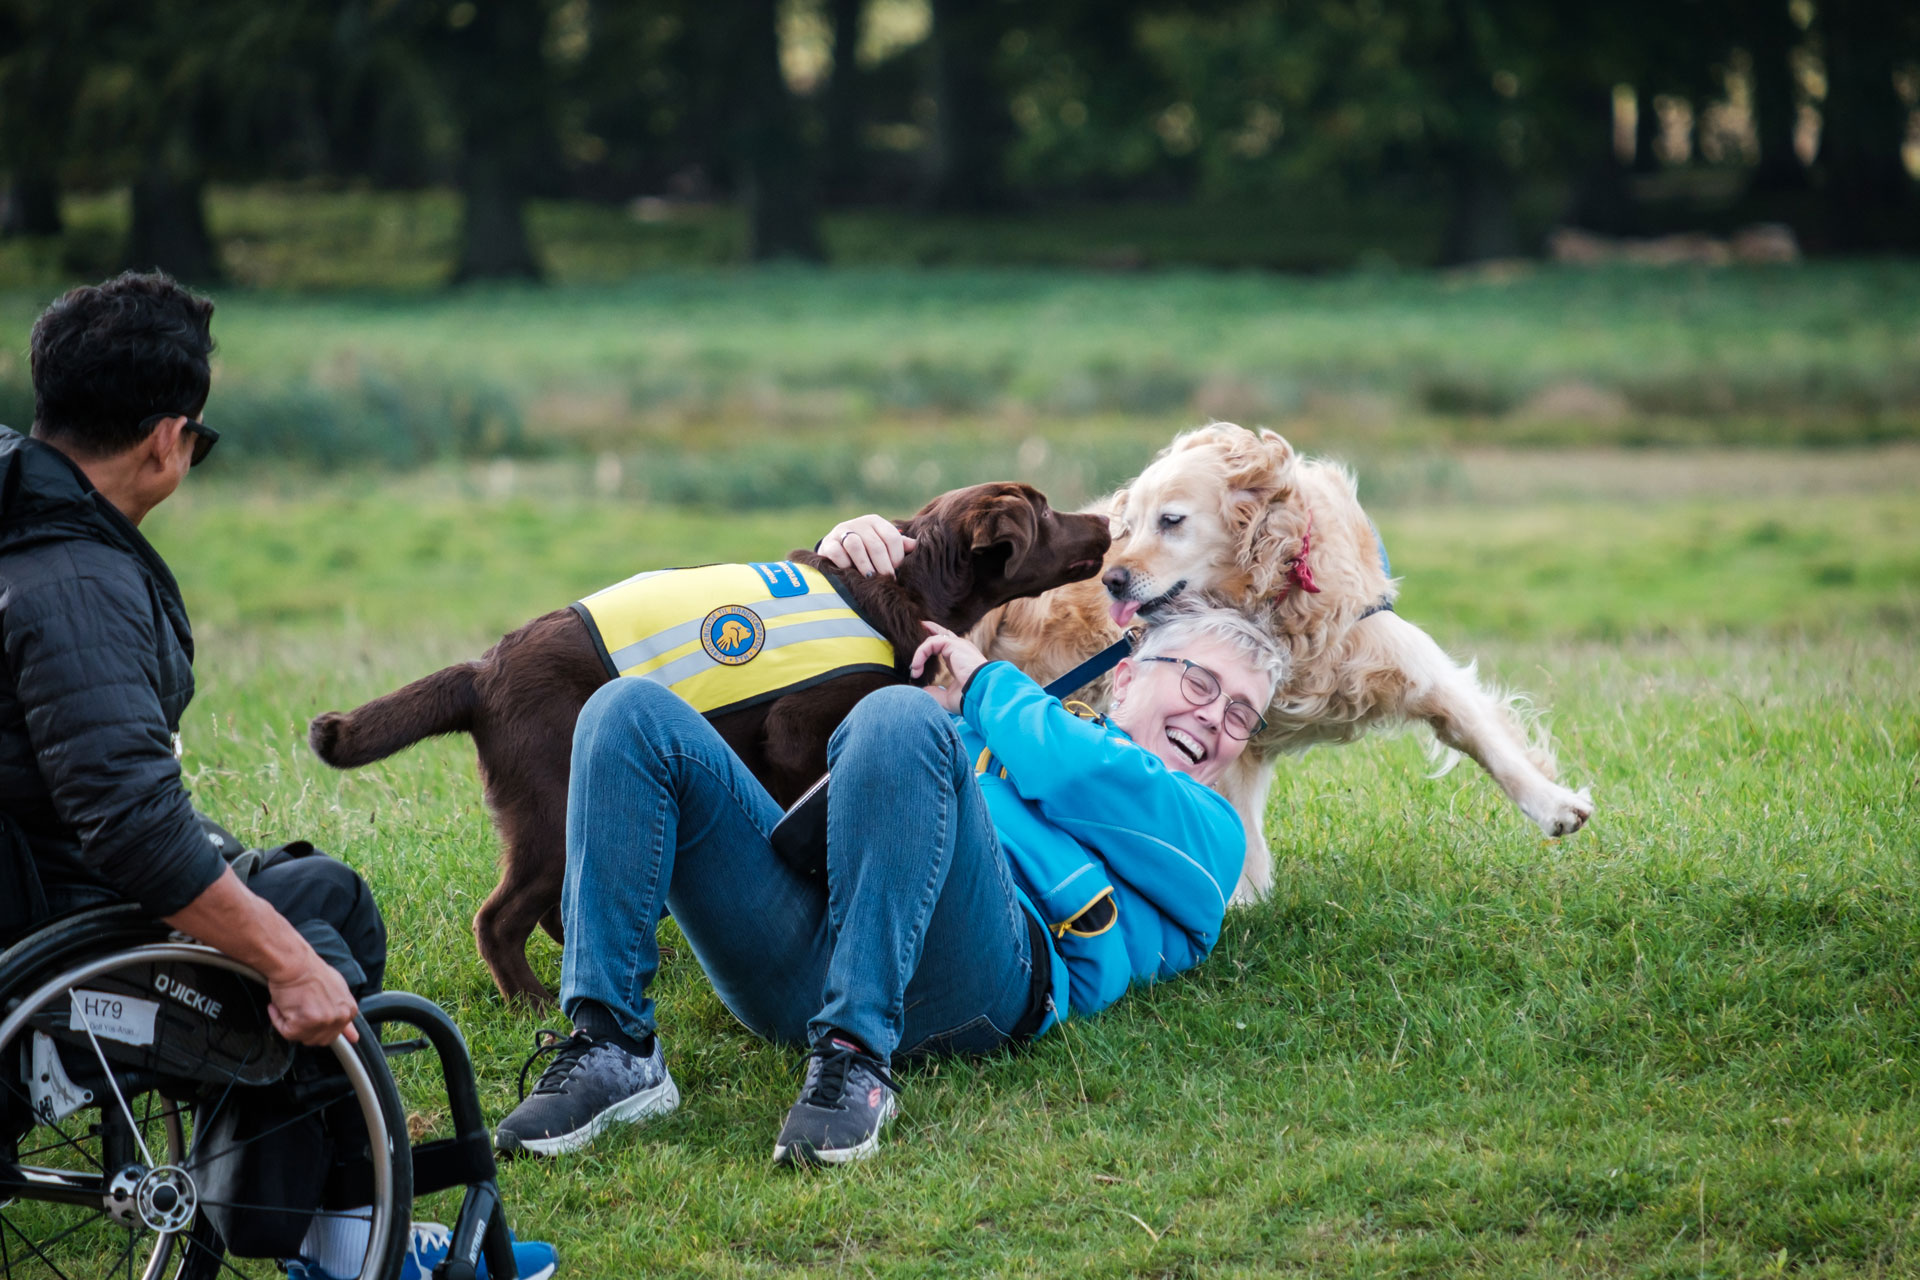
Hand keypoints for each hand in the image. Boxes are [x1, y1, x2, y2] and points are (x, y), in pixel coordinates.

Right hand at [163, 867, 359, 1045]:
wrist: (279, 949)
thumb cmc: (283, 950)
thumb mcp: (304, 962)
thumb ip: (307, 972)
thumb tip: (287, 961)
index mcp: (337, 987)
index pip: (347, 1016)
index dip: (344, 1028)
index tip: (348, 1037)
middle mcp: (338, 1000)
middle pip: (323, 1036)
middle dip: (302, 1025)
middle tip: (288, 1006)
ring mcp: (328, 1010)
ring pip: (306, 1037)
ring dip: (289, 1023)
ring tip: (282, 1000)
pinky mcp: (312, 1016)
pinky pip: (292, 1034)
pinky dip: (280, 1022)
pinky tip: (278, 1002)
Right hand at [262, 948, 360, 1046]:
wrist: (294, 963)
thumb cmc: (312, 972)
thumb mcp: (339, 991)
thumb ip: (344, 1014)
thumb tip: (354, 1038)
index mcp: (349, 1012)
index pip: (335, 1034)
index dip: (319, 1026)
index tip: (312, 1020)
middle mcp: (338, 1018)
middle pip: (318, 1039)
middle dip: (305, 1027)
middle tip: (300, 1008)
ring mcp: (321, 1022)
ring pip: (300, 1037)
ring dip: (291, 1023)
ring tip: (292, 1003)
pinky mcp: (302, 1024)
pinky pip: (285, 1031)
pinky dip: (279, 1019)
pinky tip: (282, 1004)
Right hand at [817, 514, 915, 576]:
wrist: (836, 548)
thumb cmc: (866, 549)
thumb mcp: (882, 544)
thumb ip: (899, 545)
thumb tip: (916, 546)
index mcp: (876, 522)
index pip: (891, 537)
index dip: (896, 557)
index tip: (897, 572)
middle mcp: (859, 523)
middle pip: (875, 544)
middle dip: (883, 566)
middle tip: (887, 581)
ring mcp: (842, 531)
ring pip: (855, 545)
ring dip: (865, 565)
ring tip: (871, 579)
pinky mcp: (828, 543)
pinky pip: (837, 553)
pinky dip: (845, 565)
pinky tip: (851, 574)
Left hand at [910, 621, 988, 712]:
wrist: (981, 692)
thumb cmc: (969, 696)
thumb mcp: (949, 697)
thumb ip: (936, 692)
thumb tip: (923, 690)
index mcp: (960, 659)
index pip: (945, 647)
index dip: (931, 645)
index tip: (919, 650)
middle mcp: (960, 649)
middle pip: (942, 634)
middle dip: (928, 630)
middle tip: (917, 627)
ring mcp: (958, 644)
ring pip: (932, 640)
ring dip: (919, 654)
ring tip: (914, 670)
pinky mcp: (953, 644)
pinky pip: (930, 643)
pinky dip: (920, 654)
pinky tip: (916, 667)